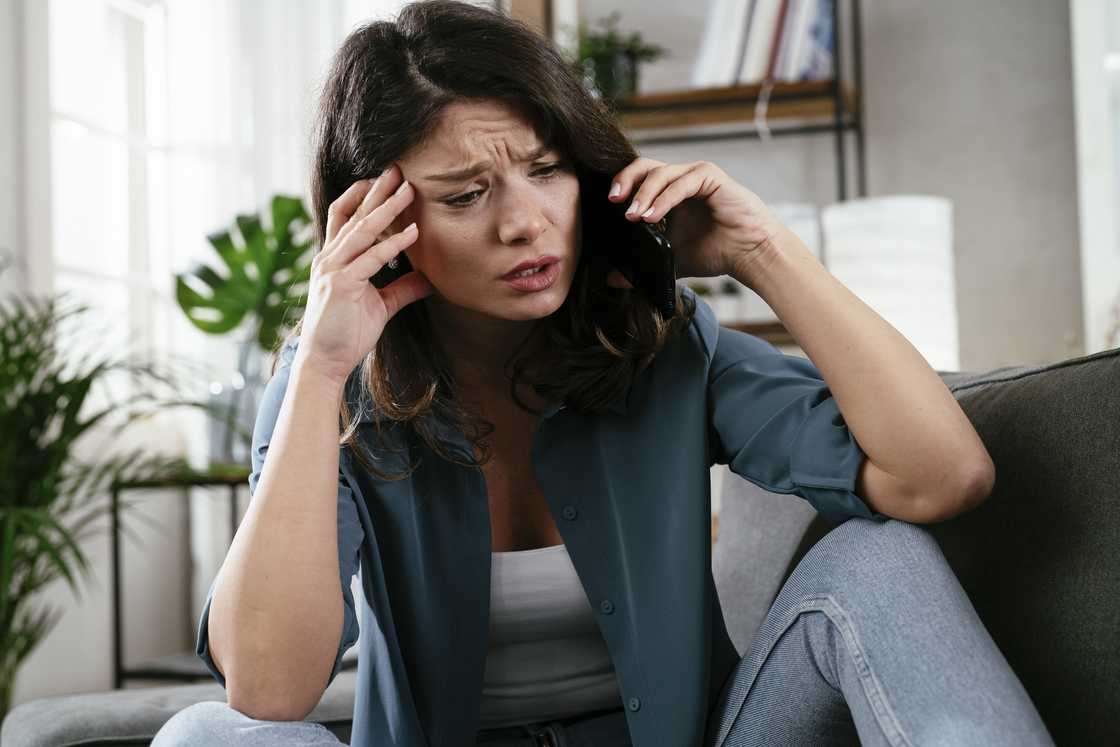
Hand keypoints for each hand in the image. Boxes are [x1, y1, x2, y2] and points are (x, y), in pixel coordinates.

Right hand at [294, 163, 434, 384]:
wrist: (325, 361)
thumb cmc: (347, 333)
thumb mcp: (379, 305)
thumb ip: (402, 289)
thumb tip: (429, 279)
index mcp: (333, 259)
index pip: (343, 215)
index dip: (360, 194)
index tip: (380, 177)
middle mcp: (330, 258)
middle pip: (355, 214)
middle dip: (377, 190)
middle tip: (398, 168)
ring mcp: (334, 270)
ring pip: (363, 230)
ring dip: (388, 208)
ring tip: (409, 189)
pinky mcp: (343, 285)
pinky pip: (372, 258)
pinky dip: (393, 243)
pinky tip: (413, 232)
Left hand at [603, 157, 784, 288]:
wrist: (750, 255)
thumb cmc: (716, 253)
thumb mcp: (672, 260)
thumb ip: (645, 264)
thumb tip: (612, 278)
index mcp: (669, 194)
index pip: (639, 179)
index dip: (622, 186)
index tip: (608, 206)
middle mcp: (681, 180)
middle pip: (645, 166)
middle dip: (626, 181)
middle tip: (614, 202)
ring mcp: (696, 175)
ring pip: (661, 173)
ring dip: (643, 194)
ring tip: (633, 216)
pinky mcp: (711, 177)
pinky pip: (682, 182)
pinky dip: (664, 198)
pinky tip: (653, 216)